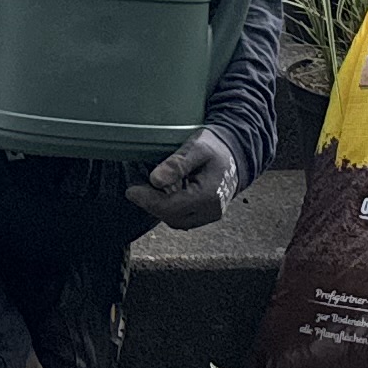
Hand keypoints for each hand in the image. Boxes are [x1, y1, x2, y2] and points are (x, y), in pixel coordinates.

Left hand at [125, 131, 244, 230]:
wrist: (236, 152)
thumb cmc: (216, 147)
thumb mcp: (197, 147)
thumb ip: (177, 164)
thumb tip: (155, 180)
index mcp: (209, 195)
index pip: (171, 207)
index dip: (148, 200)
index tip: (131, 190)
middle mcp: (211, 210)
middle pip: (172, 217)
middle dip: (151, 205)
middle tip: (135, 189)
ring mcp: (210, 215)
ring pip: (177, 220)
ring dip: (159, 208)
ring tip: (146, 191)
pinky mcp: (207, 214)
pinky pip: (184, 217)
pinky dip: (170, 208)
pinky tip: (162, 194)